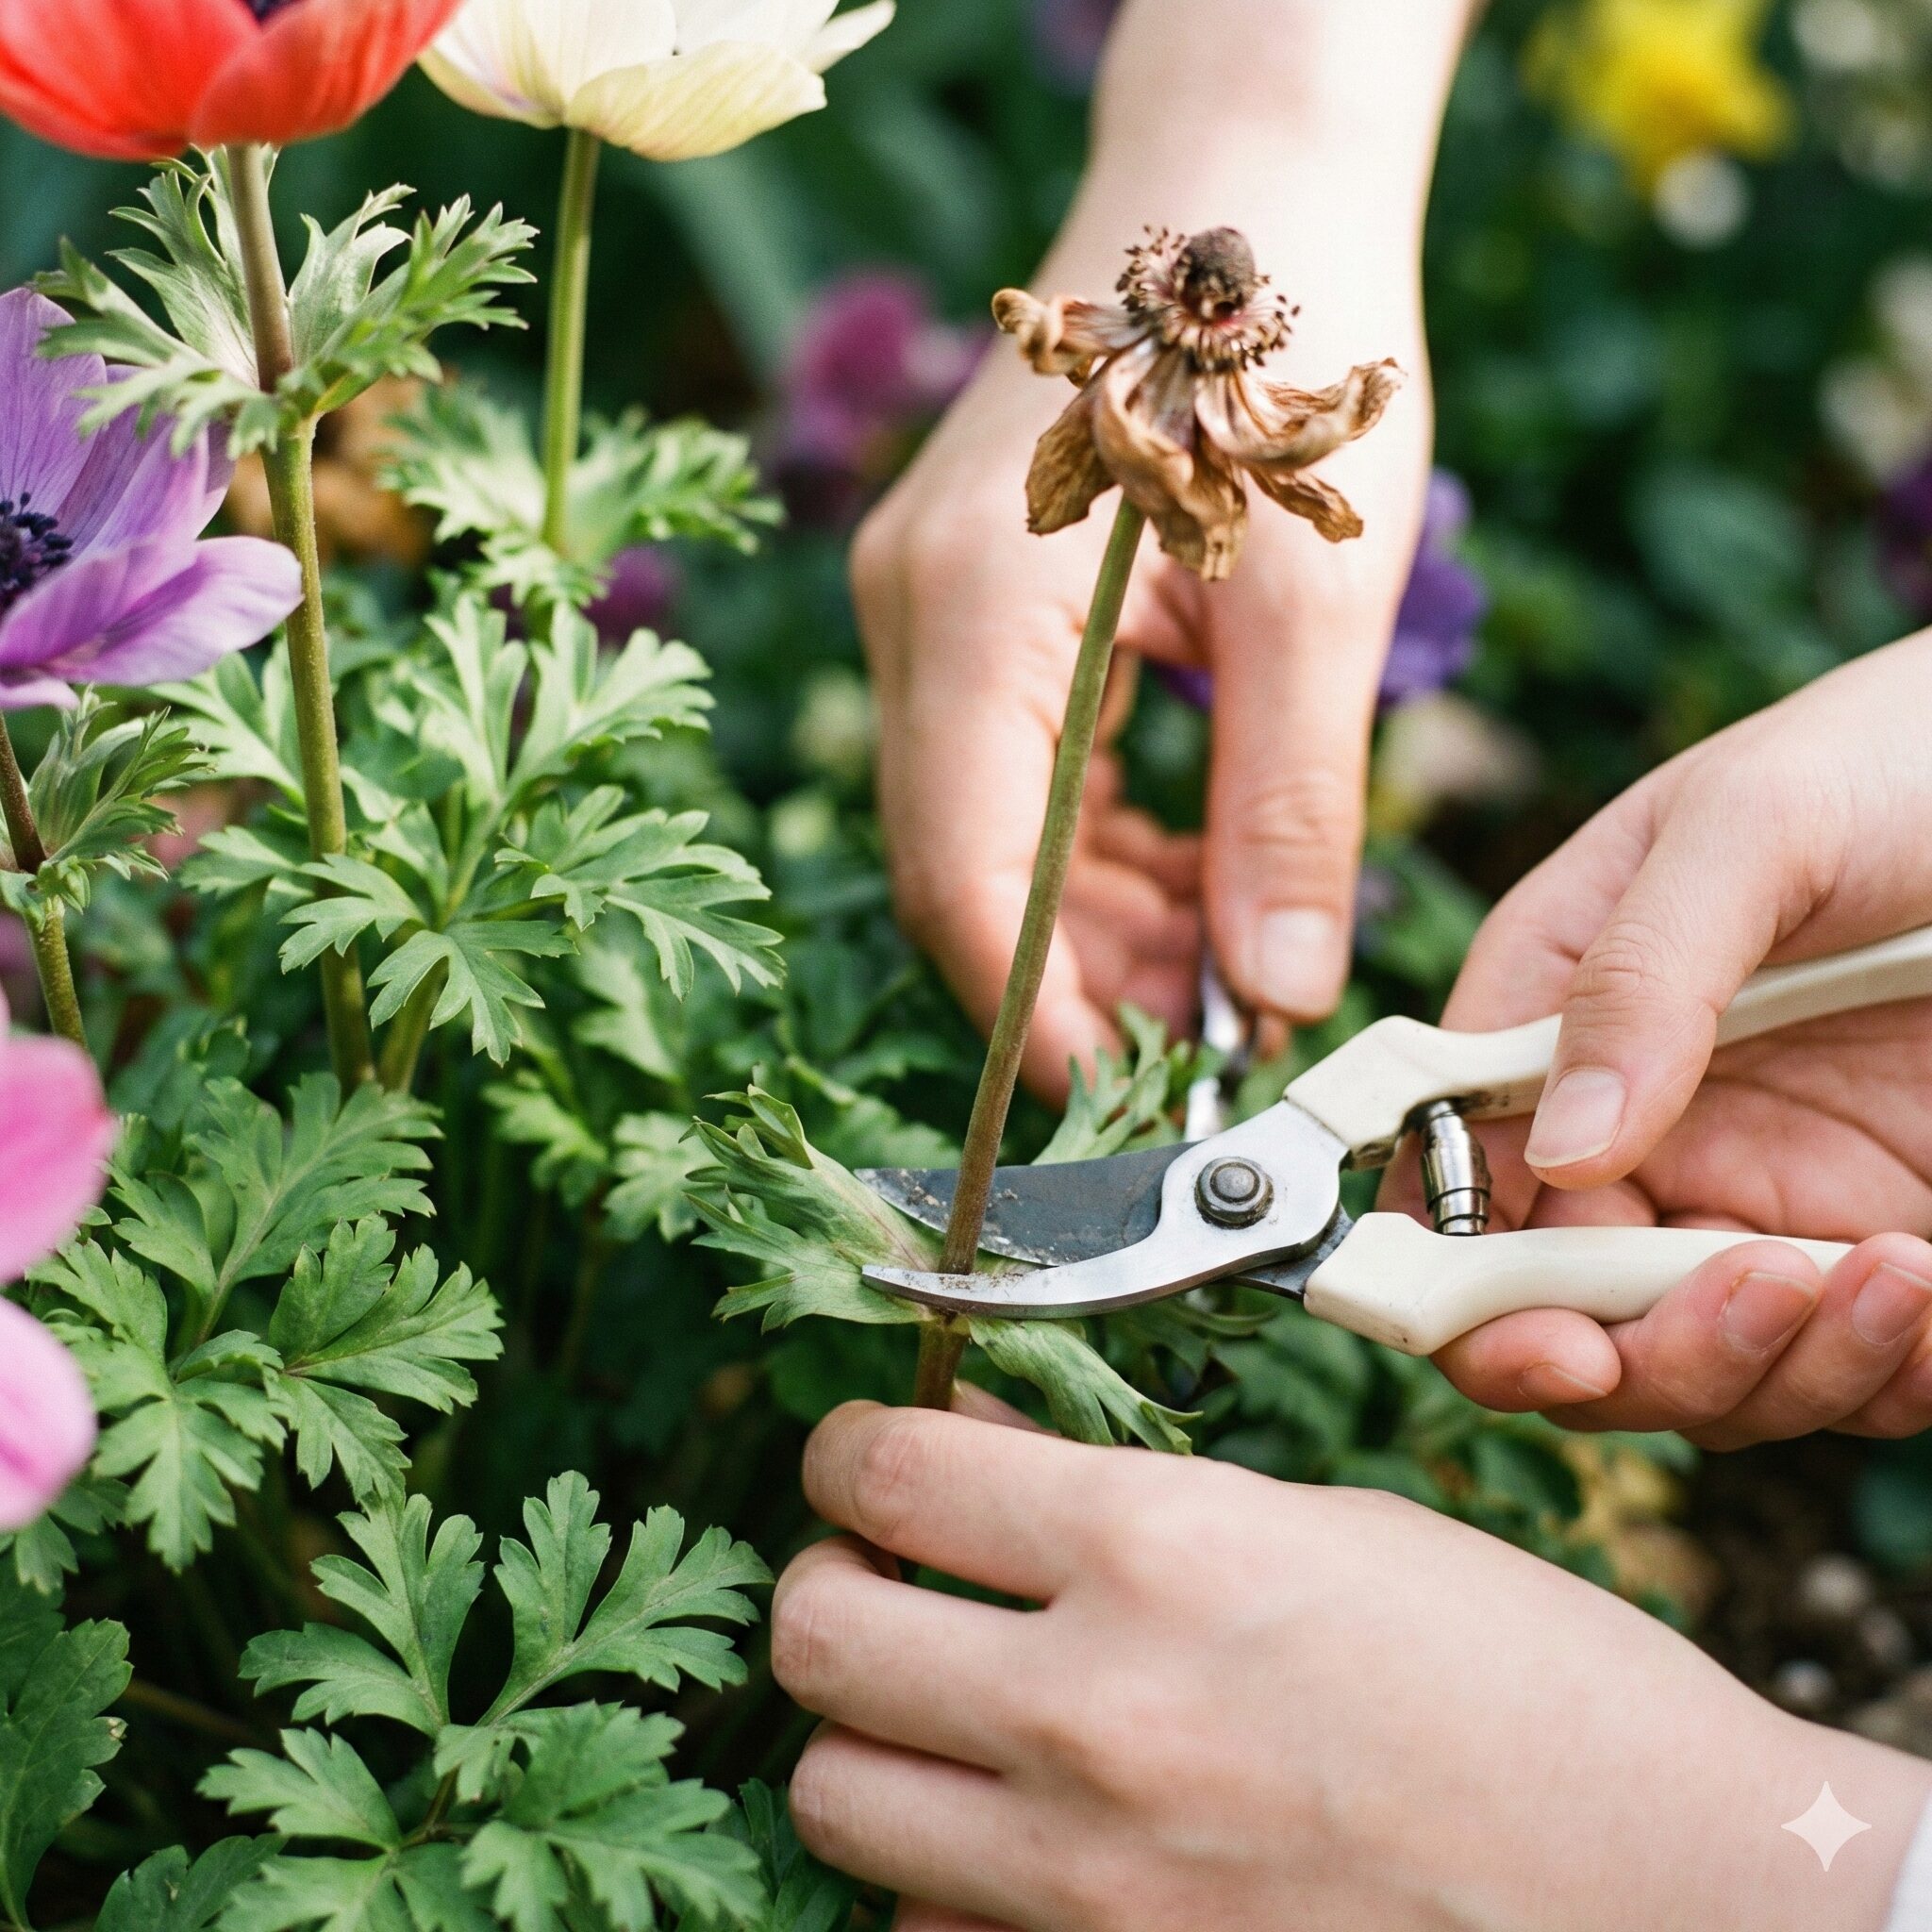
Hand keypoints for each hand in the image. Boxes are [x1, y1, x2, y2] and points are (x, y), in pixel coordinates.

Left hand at [776, 1402, 1929, 1931]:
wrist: (1681, 1898)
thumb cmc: (1531, 1689)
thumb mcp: (1326, 1533)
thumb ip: (1135, 1508)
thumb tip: (983, 1470)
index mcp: (1166, 1550)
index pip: (890, 1472)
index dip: (851, 1449)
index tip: (862, 1457)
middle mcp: (1100, 1712)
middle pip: (817, 1638)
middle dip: (832, 1589)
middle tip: (887, 1580)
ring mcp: (1091, 1882)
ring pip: (833, 1799)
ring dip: (868, 1741)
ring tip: (946, 1714)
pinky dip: (945, 1886)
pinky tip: (1026, 1844)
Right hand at [853, 0, 1466, 1098]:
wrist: (1242, 192)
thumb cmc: (1289, 357)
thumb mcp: (1319, 604)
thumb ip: (1292, 810)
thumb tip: (1280, 992)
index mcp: (972, 613)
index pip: (965, 875)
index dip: (1036, 1015)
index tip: (1133, 1104)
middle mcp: (917, 621)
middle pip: (965, 873)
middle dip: (1083, 982)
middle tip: (1220, 1041)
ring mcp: (931, 618)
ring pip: (991, 841)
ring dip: (1101, 929)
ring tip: (1233, 966)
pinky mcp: (975, 620)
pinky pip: (1014, 783)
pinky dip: (1102, 854)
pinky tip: (1200, 881)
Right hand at [1401, 633, 1931, 1442]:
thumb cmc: (1891, 760)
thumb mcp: (1751, 827)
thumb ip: (1638, 976)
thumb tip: (1558, 1147)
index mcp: (1551, 1023)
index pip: (1452, 1182)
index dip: (1453, 1277)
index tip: (1522, 1328)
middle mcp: (1636, 1132)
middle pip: (1560, 1312)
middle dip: (1622, 1356)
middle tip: (1724, 1315)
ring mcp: (1758, 1194)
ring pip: (1701, 1372)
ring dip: (1772, 1367)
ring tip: (1881, 1272)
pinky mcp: (1876, 1240)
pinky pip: (1854, 1371)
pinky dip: (1888, 1371)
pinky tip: (1925, 1288)